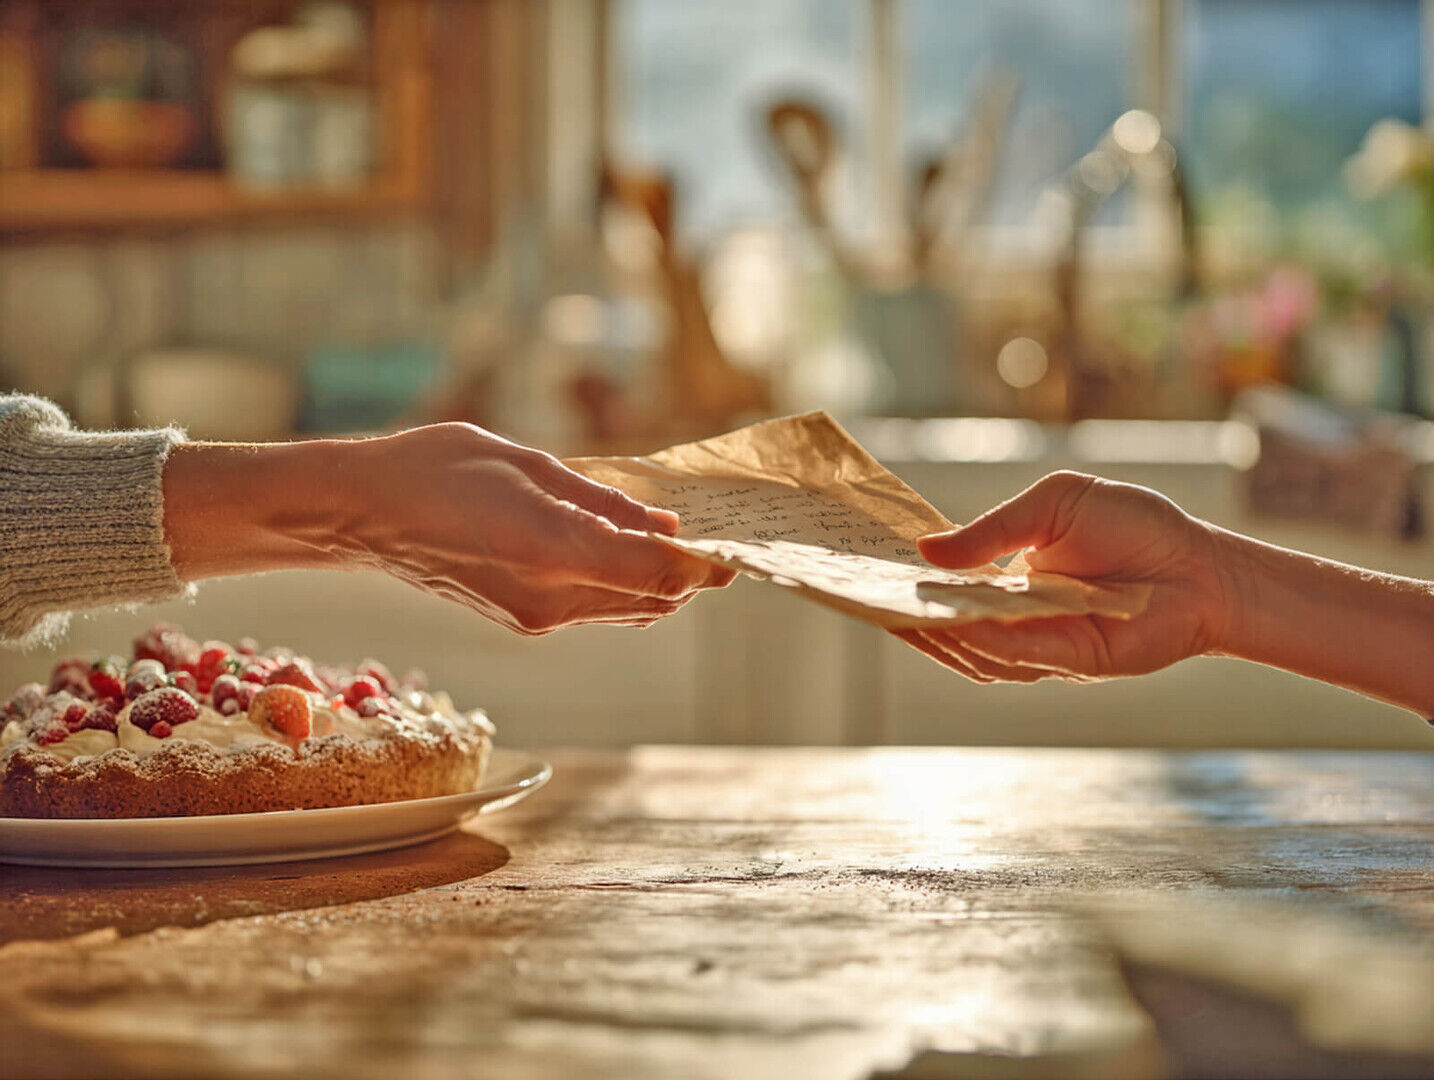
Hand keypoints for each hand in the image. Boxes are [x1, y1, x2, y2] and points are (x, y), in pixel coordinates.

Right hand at [164, 424, 733, 634]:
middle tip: (718, 539)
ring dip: (659, 583)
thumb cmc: (434, 468)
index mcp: (552, 552)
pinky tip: (625, 550)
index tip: (735, 548)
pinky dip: (622, 585)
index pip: (658, 574)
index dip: (706, 566)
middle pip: (651, 600)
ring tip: (681, 542)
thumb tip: (663, 526)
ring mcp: (534, 618)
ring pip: (627, 610)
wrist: (360, 513)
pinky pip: (595, 610)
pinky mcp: (522, 621)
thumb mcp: (527, 465)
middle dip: (691, 576)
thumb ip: (601, 500)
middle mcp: (549, 599)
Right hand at [896, 471, 1230, 682]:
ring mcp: (1041, 645)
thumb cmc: (1133, 527)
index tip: (866, 570)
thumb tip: (925, 550)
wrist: (1200, 564)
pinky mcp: (1070, 661)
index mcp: (1006, 579)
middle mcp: (1017, 619)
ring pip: (973, 650)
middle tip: (866, 598)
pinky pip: (1016, 656)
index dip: (908, 583)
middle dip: (907, 615)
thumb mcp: (1052, 506)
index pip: (945, 587)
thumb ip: (992, 530)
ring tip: (900, 611)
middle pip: (947, 627)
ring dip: (937, 634)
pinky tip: (958, 623)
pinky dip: (985, 642)